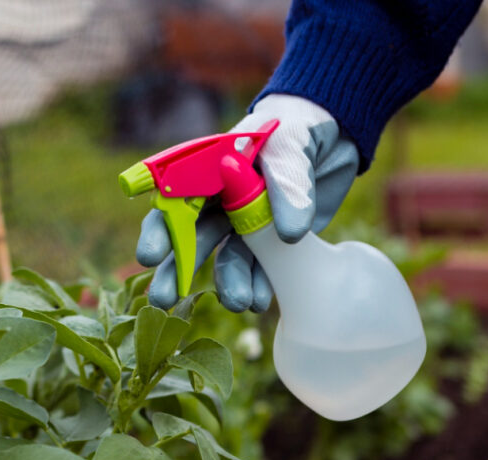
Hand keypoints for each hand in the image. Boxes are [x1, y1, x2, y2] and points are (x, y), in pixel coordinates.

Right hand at [136, 94, 359, 311]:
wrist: (337, 134)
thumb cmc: (301, 127)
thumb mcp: (293, 144)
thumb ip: (288, 183)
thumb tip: (288, 234)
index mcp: (210, 170)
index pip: (174, 201)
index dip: (160, 229)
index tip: (150, 256)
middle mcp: (220, 201)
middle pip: (191, 238)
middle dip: (177, 270)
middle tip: (162, 299)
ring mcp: (246, 224)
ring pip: (228, 258)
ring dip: (228, 283)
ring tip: (239, 304)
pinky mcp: (273, 242)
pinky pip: (261, 268)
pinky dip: (260, 285)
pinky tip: (261, 300)